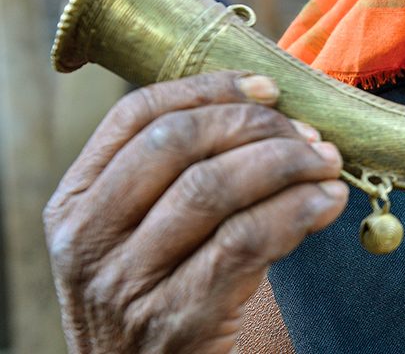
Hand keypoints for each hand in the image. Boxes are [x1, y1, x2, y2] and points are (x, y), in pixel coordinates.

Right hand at [44, 72, 347, 352]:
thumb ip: (176, 177)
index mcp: (74, 204)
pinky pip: (245, 243)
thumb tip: (266, 107)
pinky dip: (296, 211)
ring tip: (326, 164)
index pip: (136, 116)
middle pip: (177, 143)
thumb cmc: (157, 299)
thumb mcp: (137, 238)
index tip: (267, 88)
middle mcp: (88, 240)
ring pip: (213, 188)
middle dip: (256, 126)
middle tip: (308, 134)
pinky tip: (326, 204)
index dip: (208, 90)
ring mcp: (127, 283)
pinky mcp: (177, 320)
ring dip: (285, 163)